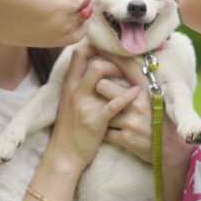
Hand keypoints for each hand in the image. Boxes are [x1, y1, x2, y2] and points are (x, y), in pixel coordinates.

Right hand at [46, 46, 140, 172]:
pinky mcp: (95, 121)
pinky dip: (127, 96)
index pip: (79, 55)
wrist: (64, 154)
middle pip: (94, 64)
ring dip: (120, 75)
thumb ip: (79, 84)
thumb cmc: (69, 126)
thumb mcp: (69, 100)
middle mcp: (75, 92)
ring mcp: (85, 106)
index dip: (95, 47)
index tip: (108, 49)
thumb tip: (93, 65)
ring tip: (132, 78)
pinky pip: (113, 104)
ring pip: (102, 79)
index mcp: (70, 85)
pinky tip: (136, 92)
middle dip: (113, 62)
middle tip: (124, 69)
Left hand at [96, 53, 190, 165]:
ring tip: (104, 114)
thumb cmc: (165, 121)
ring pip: (101, 109)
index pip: (126, 66)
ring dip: (101, 113)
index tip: (99, 47)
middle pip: (102, 85)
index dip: (111, 56)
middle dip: (99, 88)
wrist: (174, 152)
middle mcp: (138, 102)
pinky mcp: (126, 139)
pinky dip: (105, 132)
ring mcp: (131, 121)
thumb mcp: (158, 97)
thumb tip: (128, 62)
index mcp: (148, 89)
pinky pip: (105, 131)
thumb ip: (142, 82)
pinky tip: (110, 131)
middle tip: (99, 92)